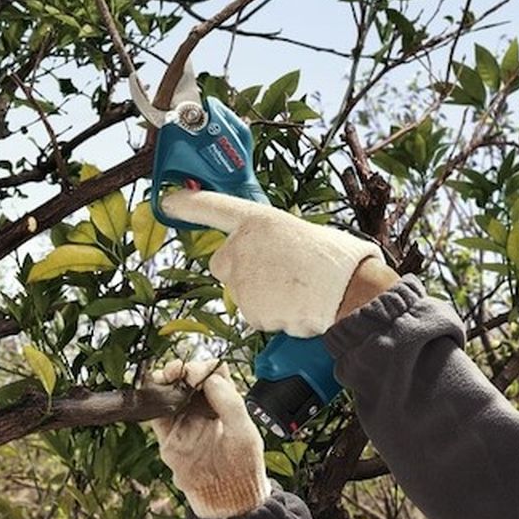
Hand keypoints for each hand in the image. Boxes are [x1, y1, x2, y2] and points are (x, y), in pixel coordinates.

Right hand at [150, 358, 270, 518]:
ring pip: (170, 393)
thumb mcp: (244, 433)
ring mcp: (186, 424)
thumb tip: (211, 377)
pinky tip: (155, 394)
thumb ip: (229, 403)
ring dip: (165, 380)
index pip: (215, 375)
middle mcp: (204, 411)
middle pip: (188, 379)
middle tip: (179, 371)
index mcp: (226, 405)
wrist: (228, 502)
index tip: (200, 373)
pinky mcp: (170, 439)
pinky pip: (156, 416)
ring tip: (165, 377)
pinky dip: (153, 402)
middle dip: (181, 369)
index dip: (205, 368)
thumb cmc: (243, 469)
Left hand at [161, 190, 398, 335]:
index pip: (214, 207)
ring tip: (298, 293)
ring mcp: (241, 281)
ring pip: (242, 295)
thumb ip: (280, 239)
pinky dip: (273, 318)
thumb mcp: (309, 233)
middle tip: (276, 276)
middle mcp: (242, 248)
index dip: (187, 204)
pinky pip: (256, 317)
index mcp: (259, 220)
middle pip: (223, 265)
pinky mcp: (248, 310)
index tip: (167, 201)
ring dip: (263, 298)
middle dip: (241, 272)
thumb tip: (281, 252)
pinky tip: (296, 309)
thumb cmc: (340, 261)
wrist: (350, 292)